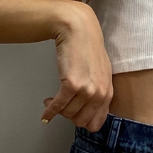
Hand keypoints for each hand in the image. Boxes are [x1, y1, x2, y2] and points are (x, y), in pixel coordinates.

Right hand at [41, 1, 113, 129]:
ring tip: (51, 100)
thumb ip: (98, 92)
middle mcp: (99, 94)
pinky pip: (58, 106)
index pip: (96, 123)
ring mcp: (86, 90)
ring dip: (57, 110)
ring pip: (67, 114)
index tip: (74, 117)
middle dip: (68, 117)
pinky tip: (45, 114)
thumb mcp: (101, 73)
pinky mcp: (71, 85)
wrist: (79, 30)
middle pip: (80, 121)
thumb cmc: (89, 48)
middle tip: (61, 108)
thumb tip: (88, 108)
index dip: (82, 122)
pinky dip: (49, 112)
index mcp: (107, 93)